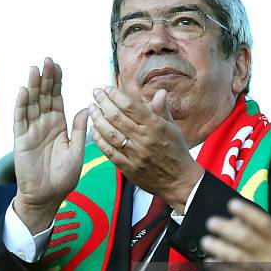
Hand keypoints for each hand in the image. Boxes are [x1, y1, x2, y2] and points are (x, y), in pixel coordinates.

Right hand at [13, 58, 88, 233]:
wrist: (47, 196)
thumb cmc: (64, 177)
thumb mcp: (77, 151)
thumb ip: (80, 130)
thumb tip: (87, 108)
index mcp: (59, 125)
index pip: (57, 98)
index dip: (57, 82)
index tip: (58, 66)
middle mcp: (44, 124)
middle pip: (44, 96)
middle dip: (46, 78)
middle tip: (47, 60)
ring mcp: (31, 131)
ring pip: (31, 104)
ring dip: (33, 87)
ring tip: (35, 69)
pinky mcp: (21, 140)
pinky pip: (20, 120)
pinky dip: (21, 105)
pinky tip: (23, 91)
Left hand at [88, 86, 202, 211]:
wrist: (179, 181)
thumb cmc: (176, 152)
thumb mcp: (173, 128)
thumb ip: (162, 111)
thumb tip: (160, 92)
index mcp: (155, 126)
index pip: (131, 106)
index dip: (116, 95)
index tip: (107, 89)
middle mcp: (144, 139)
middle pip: (117, 117)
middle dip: (103, 102)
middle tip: (95, 93)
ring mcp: (134, 154)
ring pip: (110, 133)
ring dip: (97, 119)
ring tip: (91, 109)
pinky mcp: (128, 167)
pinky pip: (109, 151)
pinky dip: (99, 139)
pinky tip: (93, 130)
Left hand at [201, 200, 270, 262]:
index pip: (264, 223)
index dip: (248, 212)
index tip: (231, 204)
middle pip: (246, 238)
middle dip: (226, 228)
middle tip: (211, 222)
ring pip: (238, 257)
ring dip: (219, 247)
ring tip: (206, 241)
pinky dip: (221, 269)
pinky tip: (210, 262)